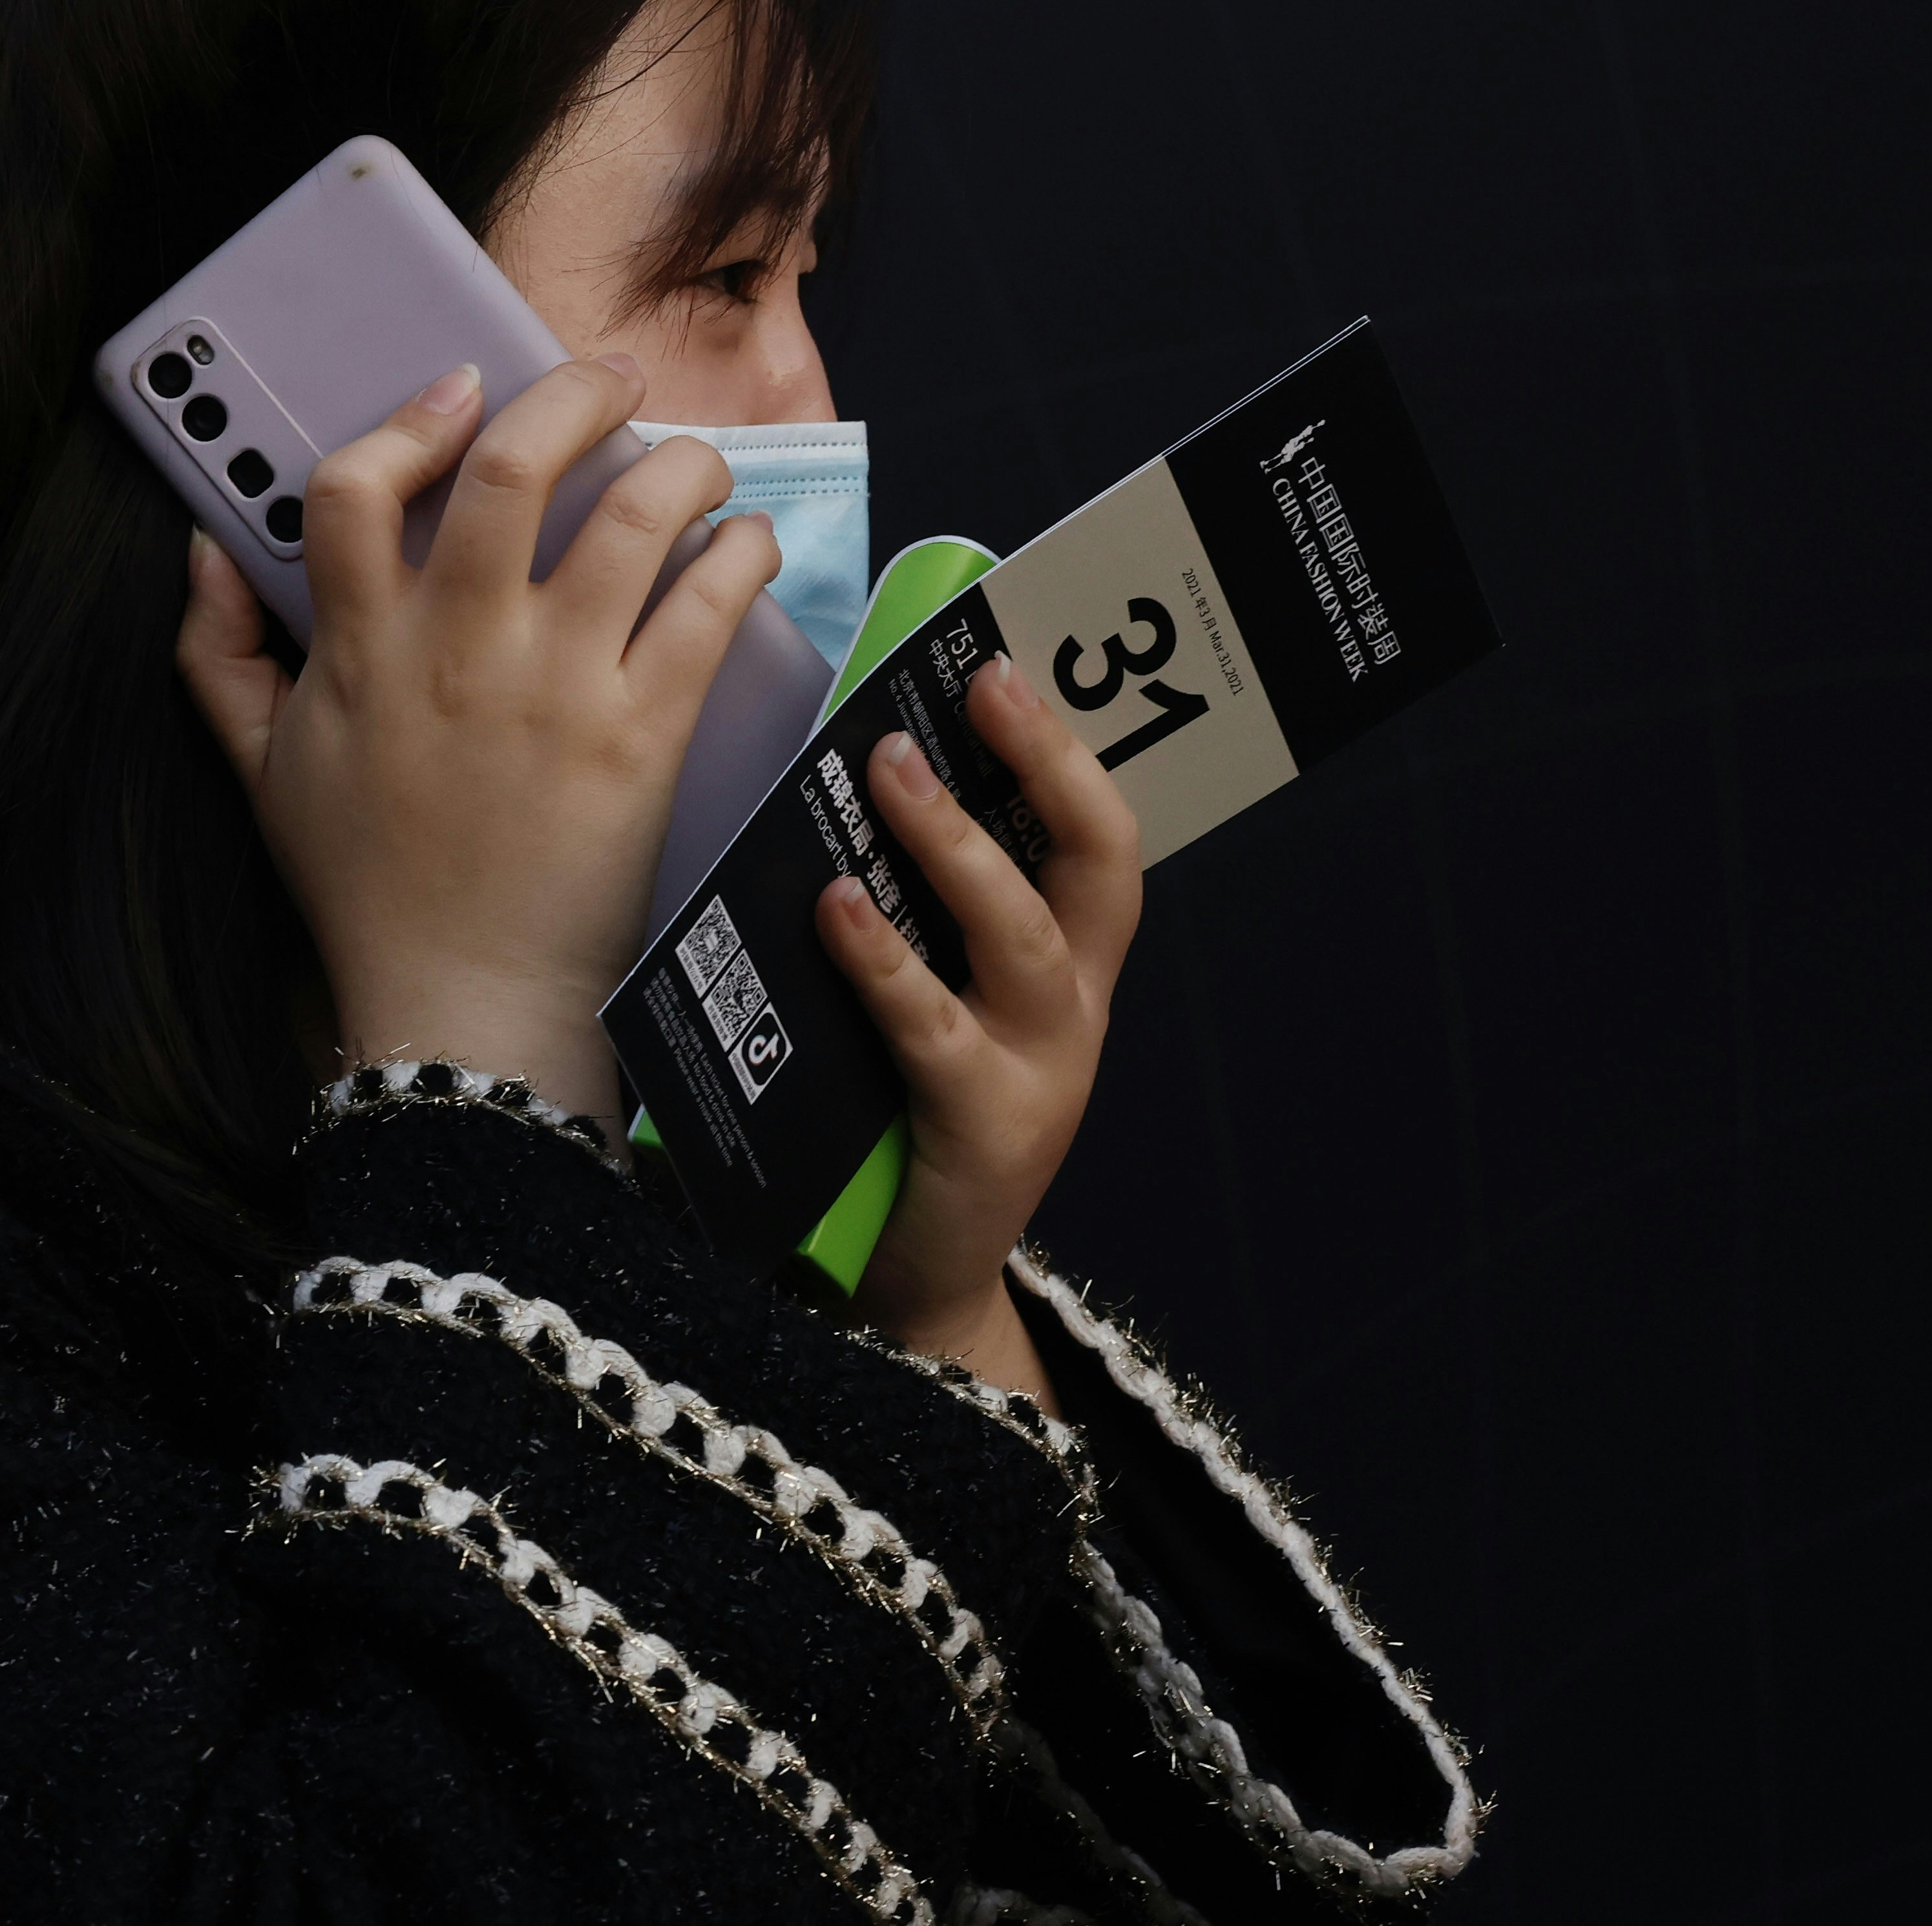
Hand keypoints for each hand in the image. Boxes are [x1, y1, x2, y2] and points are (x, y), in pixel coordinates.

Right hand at [178, 356, 783, 1120]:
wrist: (459, 1003)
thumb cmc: (365, 887)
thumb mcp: (259, 769)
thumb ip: (218, 653)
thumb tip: (205, 548)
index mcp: (361, 650)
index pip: (355, 489)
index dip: (409, 418)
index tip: (459, 389)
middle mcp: (458, 652)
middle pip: (513, 471)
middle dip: (572, 396)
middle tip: (609, 383)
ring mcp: (556, 689)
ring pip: (634, 519)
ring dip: (680, 465)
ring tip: (694, 464)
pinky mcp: (641, 737)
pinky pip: (706, 607)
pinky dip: (737, 555)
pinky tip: (741, 547)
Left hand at [818, 653, 1143, 1406]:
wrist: (918, 1275)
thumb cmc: (904, 1106)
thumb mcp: (934, 991)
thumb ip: (917, 906)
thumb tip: (849, 771)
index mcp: (1068, 960)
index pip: (1096, 831)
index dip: (1065, 743)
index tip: (1009, 656)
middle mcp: (1072, 1004)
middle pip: (1096, 862)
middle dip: (1048, 762)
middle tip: (983, 681)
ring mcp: (1038, 1066)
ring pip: (1023, 934)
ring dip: (957, 844)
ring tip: (889, 769)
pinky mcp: (982, 1129)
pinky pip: (931, 1028)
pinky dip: (885, 962)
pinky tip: (835, 907)